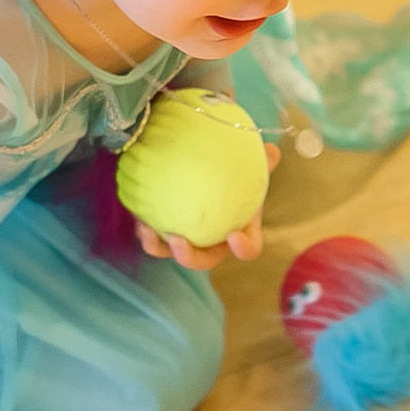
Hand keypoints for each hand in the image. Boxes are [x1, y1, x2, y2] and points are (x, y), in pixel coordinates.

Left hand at [137, 142, 279, 269]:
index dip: (245, 248)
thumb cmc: (234, 171)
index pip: (249, 247)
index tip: (234, 237)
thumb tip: (272, 151)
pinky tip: (137, 215)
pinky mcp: (165, 230)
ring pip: (172, 251)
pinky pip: (154, 236)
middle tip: (179, 242)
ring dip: (159, 247)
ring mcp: (188, 239)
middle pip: (205, 259)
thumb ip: (259, 159)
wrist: (208, 169)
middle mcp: (213, 241)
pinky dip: (145, 229)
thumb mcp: (247, 163)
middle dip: (191, 257)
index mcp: (239, 230)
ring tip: (148, 232)